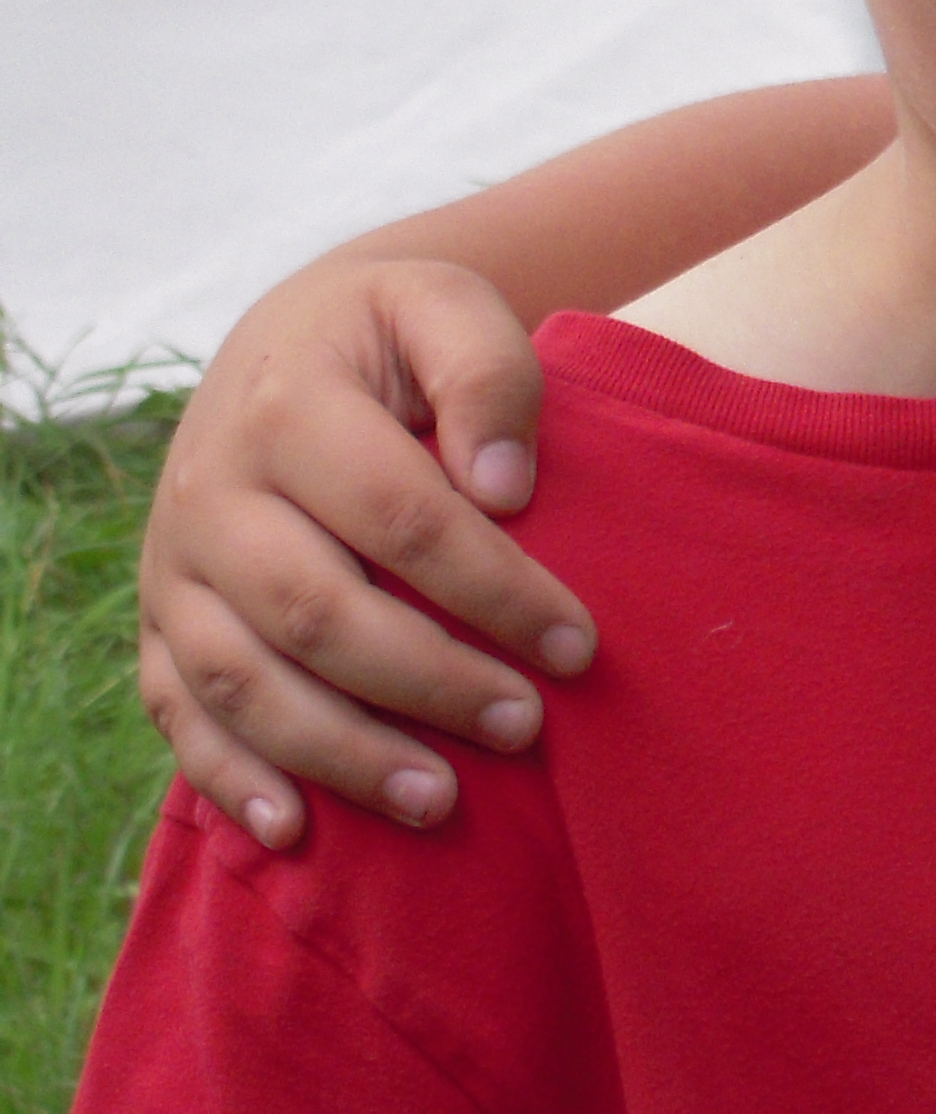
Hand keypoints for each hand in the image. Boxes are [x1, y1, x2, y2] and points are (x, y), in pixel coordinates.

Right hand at [138, 259, 593, 849]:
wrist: (287, 338)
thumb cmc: (391, 334)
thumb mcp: (446, 306)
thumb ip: (488, 375)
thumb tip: (505, 487)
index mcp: (286, 409)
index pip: (402, 519)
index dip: (494, 589)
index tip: (577, 643)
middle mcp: (210, 493)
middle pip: (320, 613)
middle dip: (431, 683)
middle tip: (527, 727)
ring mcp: (174, 566)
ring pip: (245, 681)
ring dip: (342, 752)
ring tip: (438, 799)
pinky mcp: (159, 621)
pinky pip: (178, 711)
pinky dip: (230, 776)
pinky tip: (296, 827)